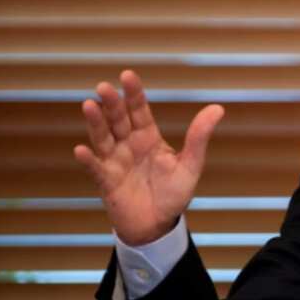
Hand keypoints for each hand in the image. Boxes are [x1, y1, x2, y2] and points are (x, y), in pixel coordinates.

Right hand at [73, 70, 224, 245]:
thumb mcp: (191, 164)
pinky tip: (82, 149)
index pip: (140, 110)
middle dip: (112, 104)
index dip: (134, 94)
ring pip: (103, 138)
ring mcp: (115, 162)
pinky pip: (96, 169)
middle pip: (118, 120)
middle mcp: (128, 145)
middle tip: (103, 86)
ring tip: (89, 105)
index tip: (127, 75)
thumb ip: (199, 137)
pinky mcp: (106, 182)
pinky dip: (89, 160)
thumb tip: (218, 108)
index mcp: (149, 137)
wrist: (158, 224)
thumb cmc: (173, 193)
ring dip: (95, 123)